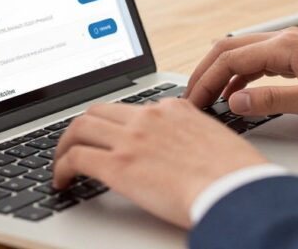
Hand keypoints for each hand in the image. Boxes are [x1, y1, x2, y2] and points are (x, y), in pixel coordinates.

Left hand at [52, 99, 268, 228]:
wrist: (236, 189)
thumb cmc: (237, 175)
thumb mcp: (216, 141)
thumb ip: (194, 137)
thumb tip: (187, 150)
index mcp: (175, 110)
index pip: (132, 108)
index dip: (114, 124)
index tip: (108, 136)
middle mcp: (149, 117)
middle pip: (99, 110)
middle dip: (82, 127)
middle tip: (75, 145)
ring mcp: (132, 138)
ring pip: (80, 127)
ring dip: (65, 144)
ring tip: (61, 162)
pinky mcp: (119, 165)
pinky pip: (76, 157)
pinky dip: (61, 167)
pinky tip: (62, 181)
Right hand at [184, 28, 297, 122]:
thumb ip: (271, 101)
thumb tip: (234, 101)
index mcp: (285, 47)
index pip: (229, 59)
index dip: (205, 81)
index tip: (192, 102)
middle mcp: (284, 39)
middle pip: (229, 49)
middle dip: (204, 72)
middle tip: (190, 99)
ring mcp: (292, 45)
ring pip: (242, 53)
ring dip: (221, 73)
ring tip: (207, 98)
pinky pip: (258, 60)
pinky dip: (240, 75)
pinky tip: (237, 93)